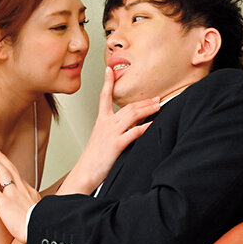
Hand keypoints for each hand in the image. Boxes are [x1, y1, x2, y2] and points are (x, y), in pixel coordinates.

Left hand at [0, 150, 40, 243]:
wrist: (39, 228)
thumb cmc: (39, 224)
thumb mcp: (42, 211)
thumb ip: (36, 208)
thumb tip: (36, 211)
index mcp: (31, 192)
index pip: (20, 178)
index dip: (13, 169)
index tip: (8, 165)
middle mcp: (21, 189)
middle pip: (11, 170)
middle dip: (3, 160)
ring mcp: (12, 194)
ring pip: (2, 174)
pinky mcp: (2, 202)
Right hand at [61, 66, 159, 193]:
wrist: (84, 174)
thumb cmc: (95, 160)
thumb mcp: (104, 141)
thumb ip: (116, 131)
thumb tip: (132, 126)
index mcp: (101, 122)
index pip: (104, 97)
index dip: (107, 82)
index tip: (110, 69)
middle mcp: (106, 124)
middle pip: (127, 106)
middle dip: (143, 101)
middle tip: (157, 97)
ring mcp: (111, 133)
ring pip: (132, 115)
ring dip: (147, 109)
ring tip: (158, 105)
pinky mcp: (116, 145)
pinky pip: (133, 133)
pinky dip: (144, 127)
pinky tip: (153, 124)